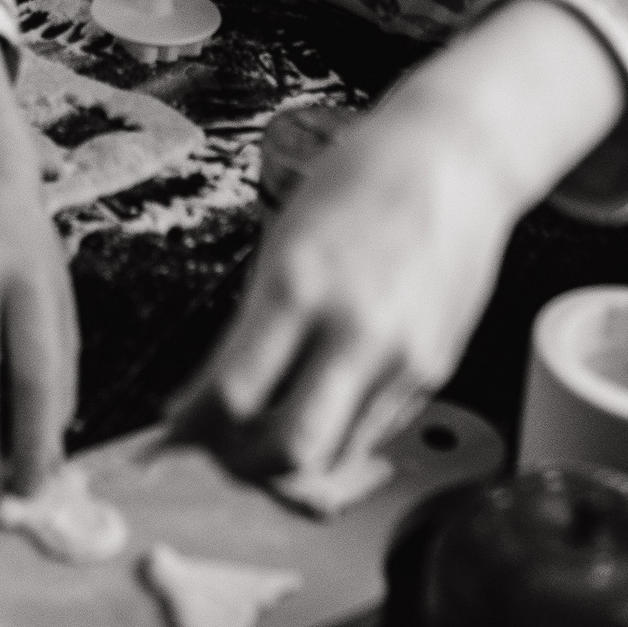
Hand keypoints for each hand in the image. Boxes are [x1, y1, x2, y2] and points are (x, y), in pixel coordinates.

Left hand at [165, 86, 513, 479]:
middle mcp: (352, 329)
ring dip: (288, 466)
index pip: (232, 392)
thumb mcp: (288, 234)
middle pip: (286, 449)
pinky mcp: (433, 370)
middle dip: (239, 466)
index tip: (172, 432)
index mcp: (299, 282)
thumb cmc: (365, 179)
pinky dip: (335, 440)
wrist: (455, 159)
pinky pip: (372, 432)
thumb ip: (259, 316)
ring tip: (257, 442)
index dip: (192, 428)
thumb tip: (217, 390)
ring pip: (333, 457)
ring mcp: (400, 357)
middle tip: (214, 451)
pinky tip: (314, 415)